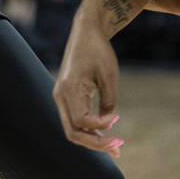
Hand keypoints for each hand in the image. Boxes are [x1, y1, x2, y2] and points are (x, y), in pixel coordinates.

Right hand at [53, 16, 123, 157]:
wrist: (86, 31)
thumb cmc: (98, 49)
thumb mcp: (109, 74)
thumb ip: (108, 101)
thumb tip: (108, 124)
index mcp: (69, 88)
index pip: (81, 120)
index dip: (99, 126)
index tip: (116, 120)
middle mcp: (60, 95)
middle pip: (73, 131)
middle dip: (95, 143)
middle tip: (118, 147)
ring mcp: (61, 97)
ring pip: (73, 129)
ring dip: (92, 140)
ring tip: (115, 147)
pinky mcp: (67, 97)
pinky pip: (75, 120)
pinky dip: (89, 130)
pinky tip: (105, 135)